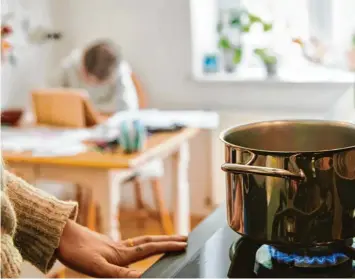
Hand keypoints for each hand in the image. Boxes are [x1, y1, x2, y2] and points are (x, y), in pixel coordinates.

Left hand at [56, 220, 186, 277]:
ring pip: (142, 242)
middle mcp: (122, 248)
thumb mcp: (98, 268)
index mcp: (122, 253)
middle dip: (169, 240)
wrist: (61, 236)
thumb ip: (121, 274)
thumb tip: (143, 277)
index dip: (168, 247)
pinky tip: (138, 247)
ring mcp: (115, 246)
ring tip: (168, 240)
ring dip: (158, 241)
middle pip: (150, 241)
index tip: (185, 244)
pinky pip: (131, 244)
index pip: (151, 248)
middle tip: (186, 238)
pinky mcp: (107, 247)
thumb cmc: (77, 252)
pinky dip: (142, 244)